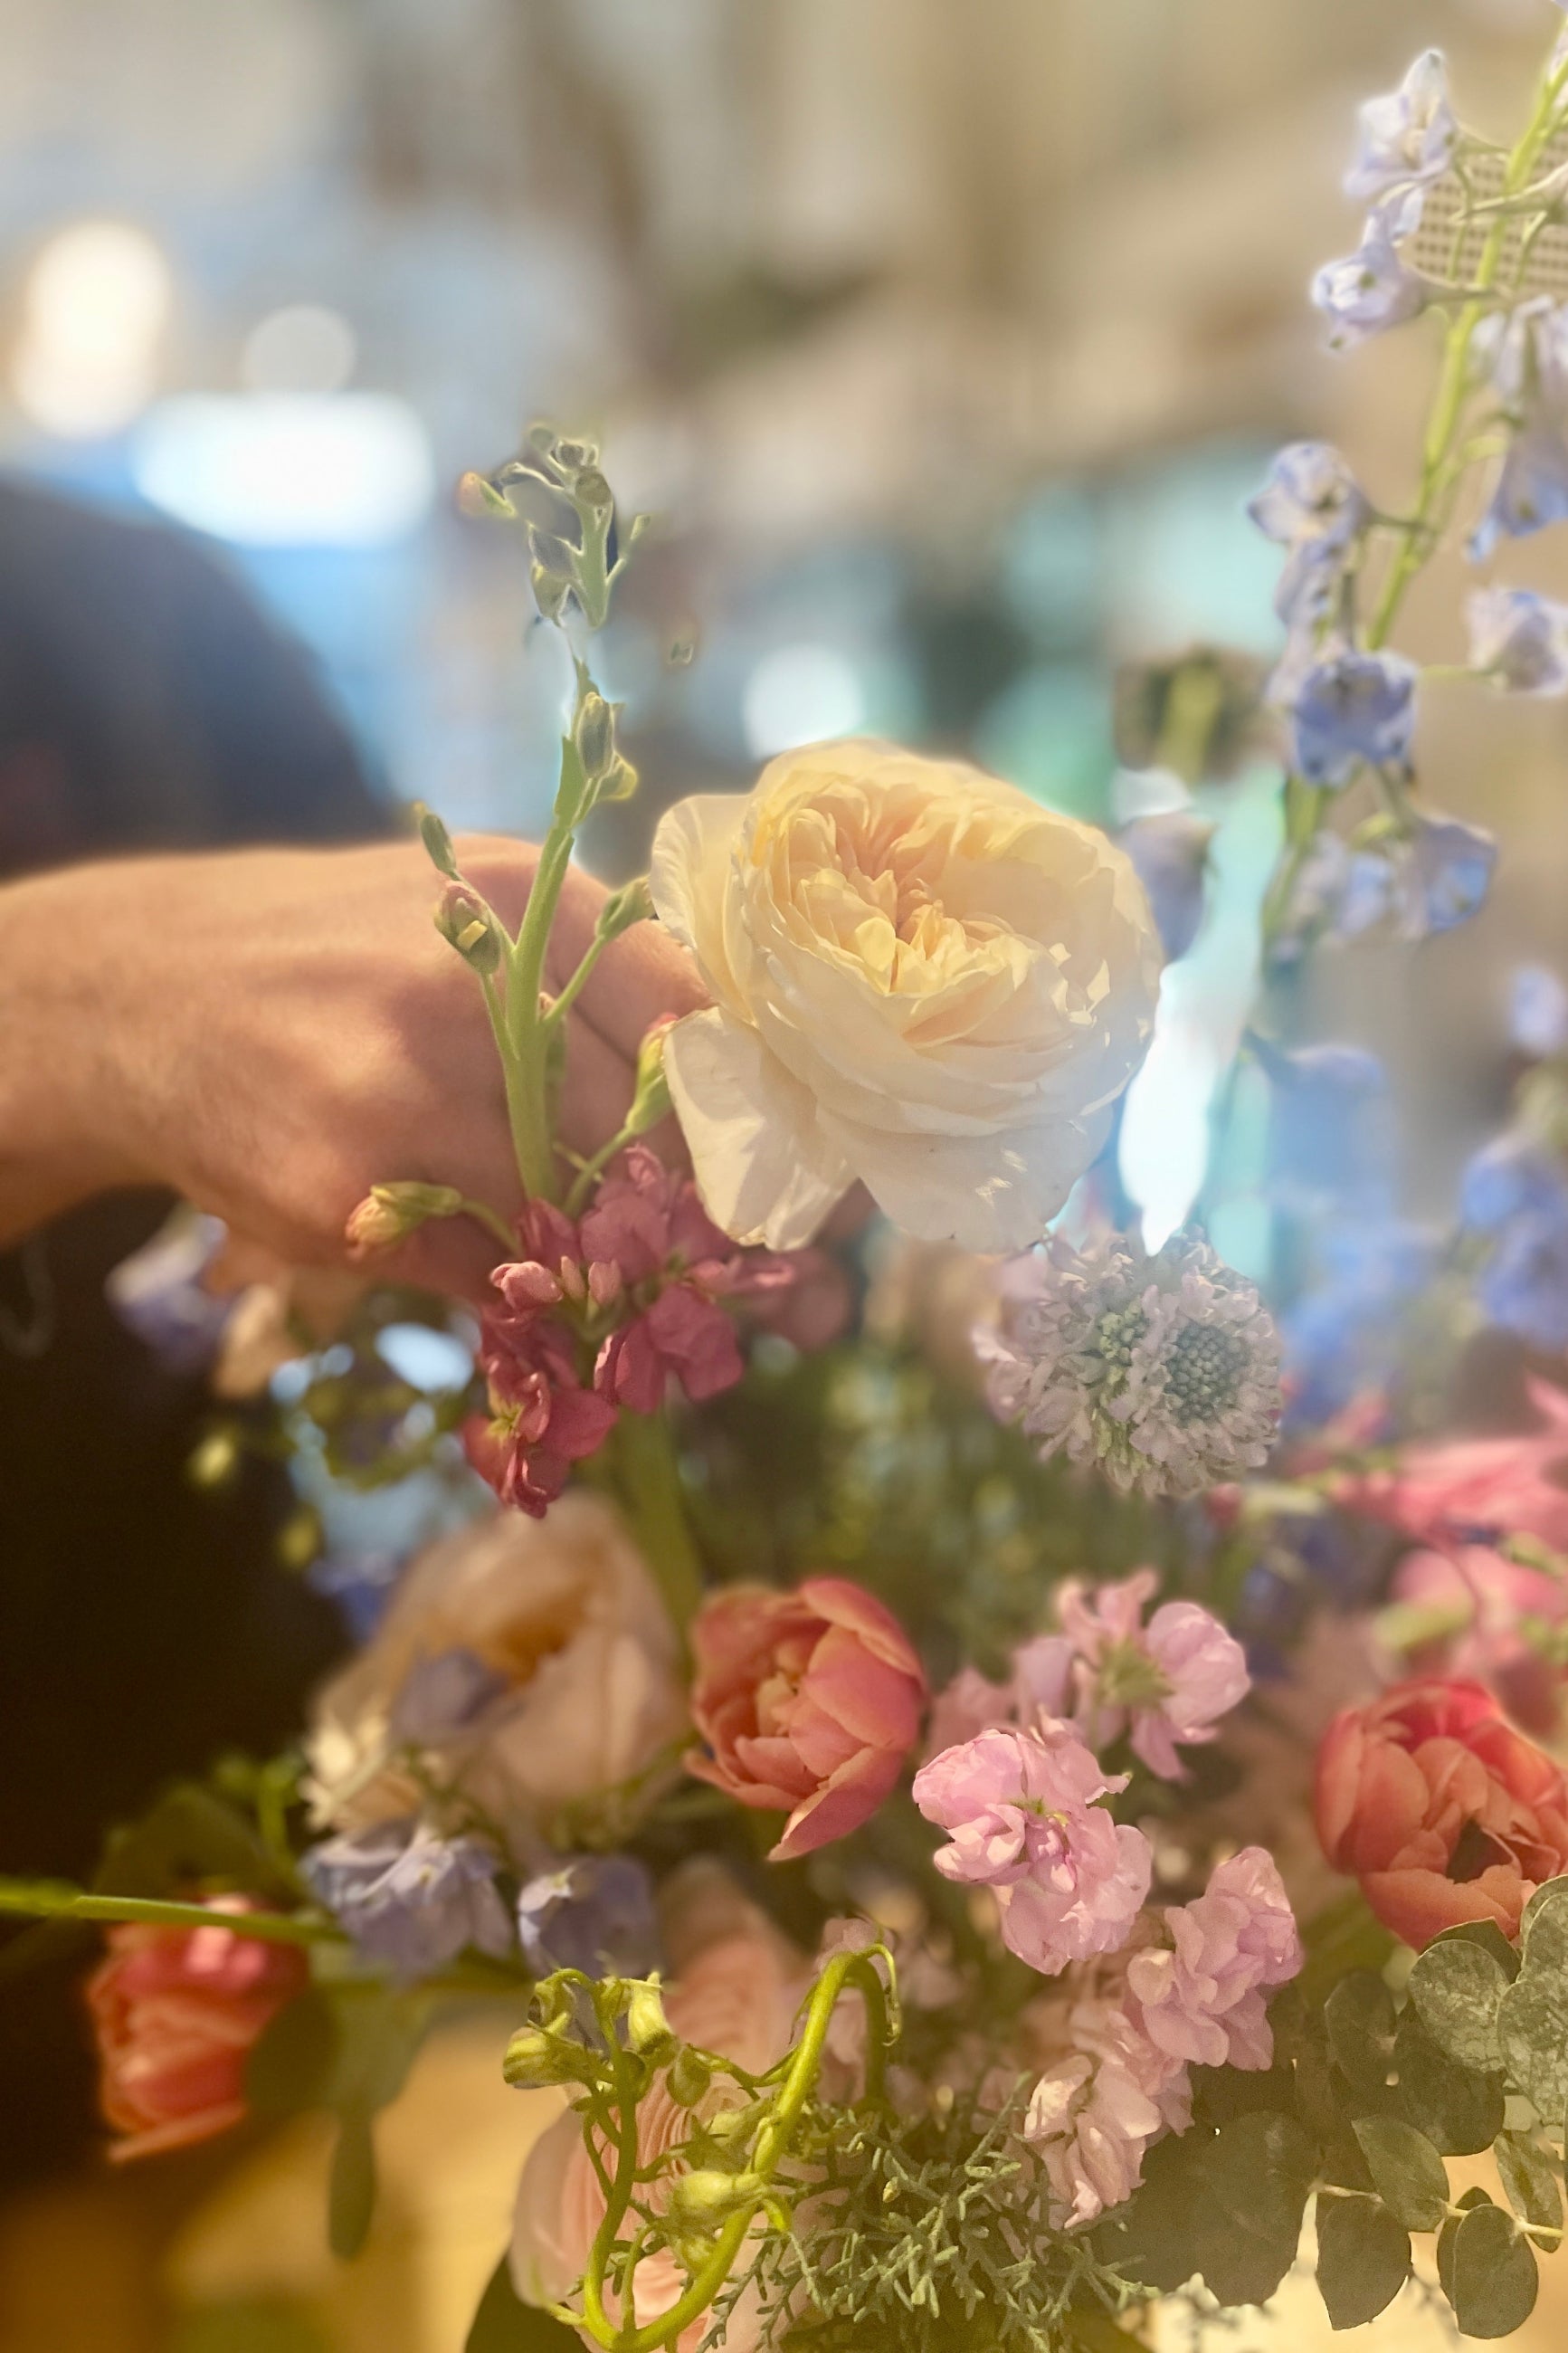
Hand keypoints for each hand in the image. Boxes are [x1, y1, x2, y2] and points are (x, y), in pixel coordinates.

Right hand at [0, 838, 707, 1293]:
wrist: (148, 995)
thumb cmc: (350, 955)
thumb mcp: (479, 911)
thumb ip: (604, 982)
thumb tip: (756, 1108)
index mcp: (536, 907)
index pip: (704, 1029)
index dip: (766, 1123)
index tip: (808, 1186)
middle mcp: (480, 994)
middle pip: (659, 1137)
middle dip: (719, 1221)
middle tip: (769, 1278)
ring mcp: (407, 1098)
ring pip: (584, 1220)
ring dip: (635, 1275)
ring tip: (663, 1294)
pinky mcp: (348, 1197)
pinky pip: (492, 1275)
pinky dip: (535, 1298)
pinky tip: (551, 1295)